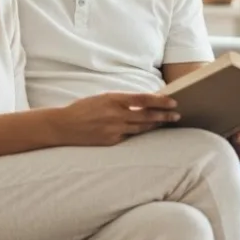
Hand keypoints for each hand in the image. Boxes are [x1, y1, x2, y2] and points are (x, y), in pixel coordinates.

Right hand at [53, 92, 180, 146]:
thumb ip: (122, 100)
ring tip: (166, 122)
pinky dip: (139, 133)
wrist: (63, 126)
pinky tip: (147, 131)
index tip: (172, 102)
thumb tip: (144, 101)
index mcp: (113, 99)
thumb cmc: (83, 109)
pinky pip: (130, 137)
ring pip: (141, 128)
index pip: (143, 99)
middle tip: (177, 115)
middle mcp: (115, 114)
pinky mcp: (111, 141)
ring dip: (155, 125)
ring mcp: (114, 129)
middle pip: (146, 115)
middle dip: (164, 115)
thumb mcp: (102, 98)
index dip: (160, 101)